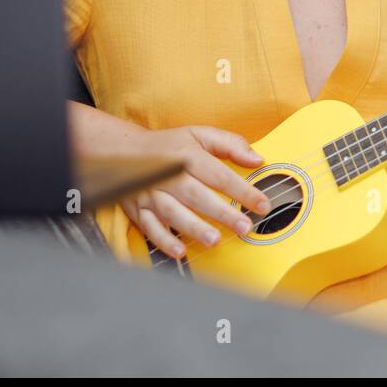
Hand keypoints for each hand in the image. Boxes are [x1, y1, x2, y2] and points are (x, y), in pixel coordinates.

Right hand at [120, 126, 271, 259]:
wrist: (124, 150)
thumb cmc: (168, 145)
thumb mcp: (199, 134)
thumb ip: (230, 144)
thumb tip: (257, 159)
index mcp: (187, 156)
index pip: (219, 175)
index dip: (242, 190)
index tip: (262, 204)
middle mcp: (169, 175)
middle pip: (197, 195)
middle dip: (221, 212)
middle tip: (243, 226)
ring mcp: (152, 193)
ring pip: (173, 212)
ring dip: (194, 228)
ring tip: (214, 240)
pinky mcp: (138, 209)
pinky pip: (150, 227)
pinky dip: (163, 241)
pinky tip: (180, 251)